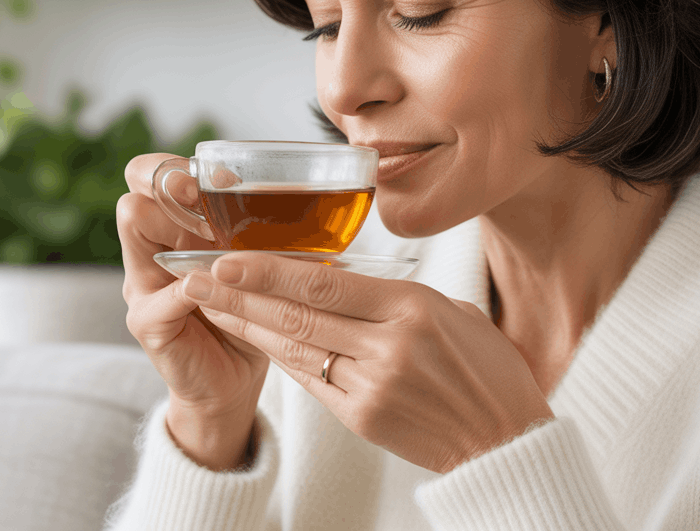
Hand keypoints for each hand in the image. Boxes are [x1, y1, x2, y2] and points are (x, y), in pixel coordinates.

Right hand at [117, 154, 270, 469]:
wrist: (234, 382)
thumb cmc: (252, 316)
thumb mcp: (259, 268)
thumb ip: (265, 236)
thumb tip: (314, 196)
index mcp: (177, 230)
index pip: (152, 174)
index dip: (180, 166)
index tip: (225, 178)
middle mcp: (152, 249)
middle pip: (139, 184)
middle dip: (174, 181)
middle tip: (210, 191)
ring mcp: (143, 283)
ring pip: (136, 220)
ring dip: (179, 219)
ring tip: (217, 231)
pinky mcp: (148, 321)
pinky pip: (165, 291)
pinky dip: (198, 286)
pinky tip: (224, 289)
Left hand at [184, 252, 552, 473]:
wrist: (505, 442)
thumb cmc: (486, 370)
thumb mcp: (452, 312)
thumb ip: (394, 296)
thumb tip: (342, 280)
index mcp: (412, 308)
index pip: (326, 285)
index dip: (270, 272)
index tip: (228, 258)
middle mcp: (388, 347)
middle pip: (297, 315)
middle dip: (239, 294)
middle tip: (194, 275)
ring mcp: (372, 386)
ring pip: (294, 348)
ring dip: (246, 324)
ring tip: (207, 302)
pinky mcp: (362, 418)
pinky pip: (308, 380)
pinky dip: (277, 356)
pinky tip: (250, 335)